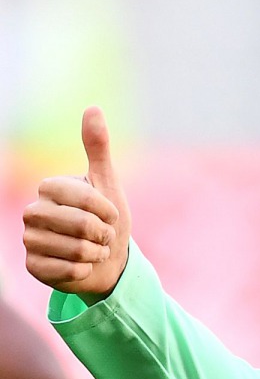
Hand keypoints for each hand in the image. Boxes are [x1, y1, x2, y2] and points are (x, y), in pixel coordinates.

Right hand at [23, 107, 131, 300]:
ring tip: (93, 250)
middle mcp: (33, 212)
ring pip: (76, 250)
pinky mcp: (34, 267)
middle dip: (103, 233)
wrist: (107, 258)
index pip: (84, 198)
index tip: (111, 213)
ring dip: (96, 253)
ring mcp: (30, 240)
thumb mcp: (107, 182)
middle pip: (80, 225)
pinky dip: (85, 271)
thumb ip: (97, 147)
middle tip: (103, 235)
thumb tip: (92, 107)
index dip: (106, 209)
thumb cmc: (107, 219)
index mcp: (49, 188)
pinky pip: (69, 271)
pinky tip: (82, 266)